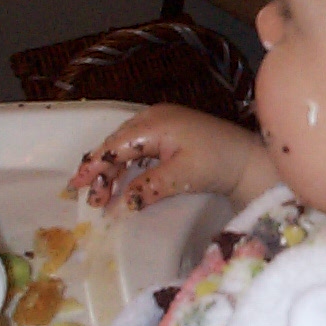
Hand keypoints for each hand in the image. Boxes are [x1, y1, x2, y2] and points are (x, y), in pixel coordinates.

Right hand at [67, 104, 278, 209]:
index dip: (94, 166)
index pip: (115, 145)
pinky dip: (128, 163)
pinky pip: (138, 145)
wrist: (248, 158)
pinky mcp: (169, 132)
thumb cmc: (217, 162)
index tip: (77, 186)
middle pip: (116, 143)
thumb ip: (147, 188)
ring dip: (113, 169)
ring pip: (125, 145)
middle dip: (101, 171)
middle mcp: (154, 117)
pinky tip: (122, 180)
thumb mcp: (180, 177)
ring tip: (103, 195)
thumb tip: (118, 207)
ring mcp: (162, 122)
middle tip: (92, 199)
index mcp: (154, 123)